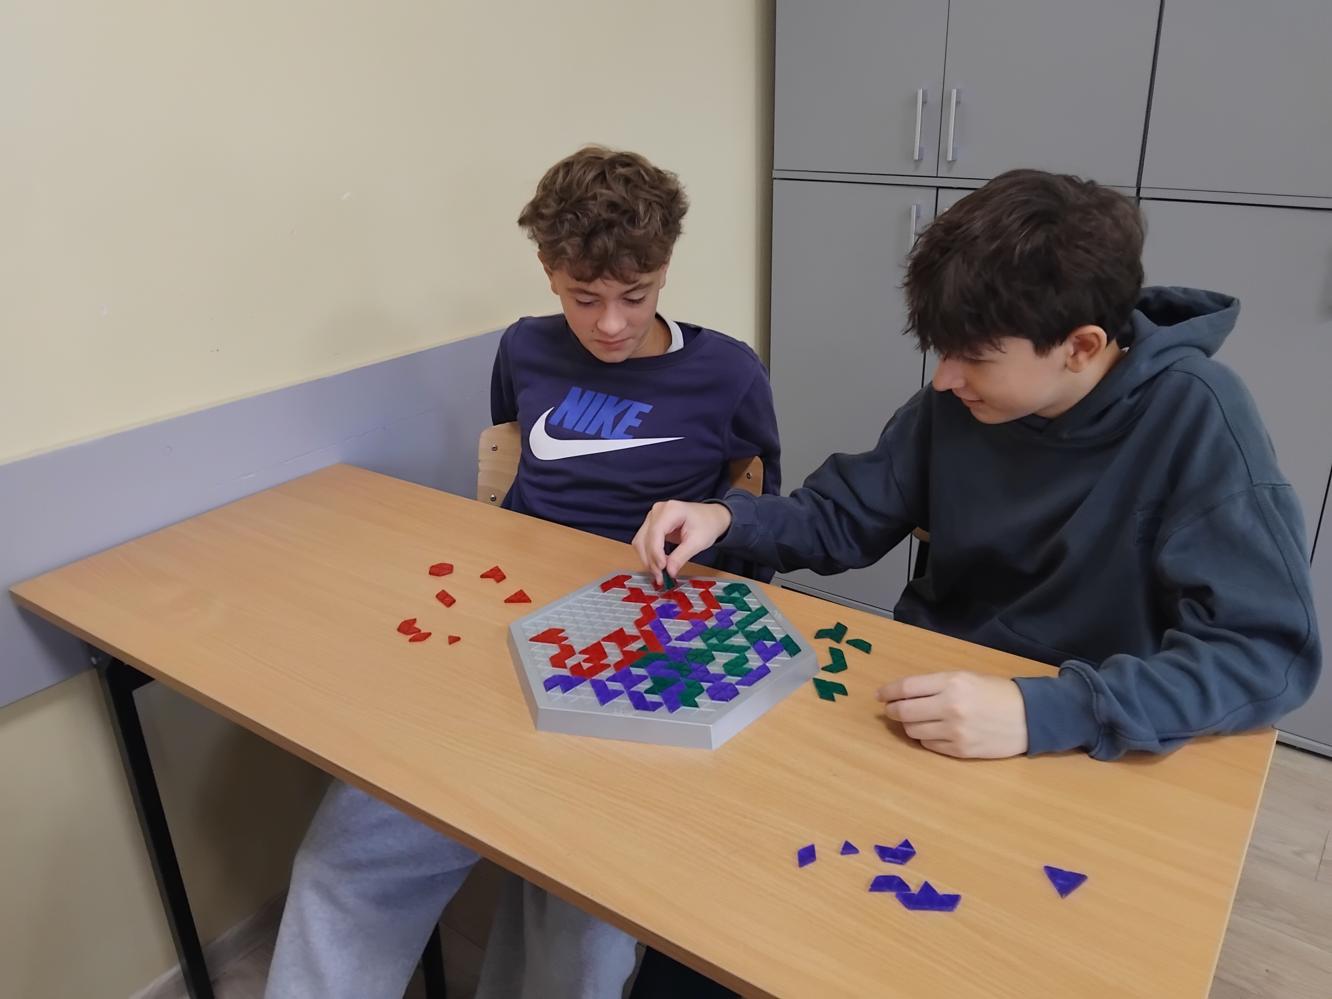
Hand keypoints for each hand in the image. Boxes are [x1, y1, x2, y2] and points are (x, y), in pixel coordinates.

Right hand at [632, 501, 732, 585]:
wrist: (711, 518)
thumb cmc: (706, 525)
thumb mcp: (698, 542)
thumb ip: (681, 557)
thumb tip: (669, 571)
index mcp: (671, 510)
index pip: (656, 532)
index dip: (656, 552)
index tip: (662, 568)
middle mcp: (658, 511)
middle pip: (645, 538)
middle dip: (651, 560)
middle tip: (661, 577)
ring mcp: (652, 517)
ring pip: (640, 542)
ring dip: (648, 560)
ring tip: (660, 574)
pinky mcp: (651, 525)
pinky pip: (643, 542)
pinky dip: (649, 556)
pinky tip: (658, 566)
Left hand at [877, 672, 1028, 758]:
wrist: (1030, 717)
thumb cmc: (996, 693)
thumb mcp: (966, 677)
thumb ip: (935, 684)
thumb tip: (902, 694)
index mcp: (952, 683)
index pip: (906, 688)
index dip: (888, 692)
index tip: (880, 695)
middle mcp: (950, 707)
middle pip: (904, 711)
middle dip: (892, 711)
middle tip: (890, 710)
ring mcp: (955, 732)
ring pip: (913, 731)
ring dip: (908, 725)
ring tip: (915, 720)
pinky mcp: (960, 751)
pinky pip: (929, 746)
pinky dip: (925, 739)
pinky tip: (932, 732)